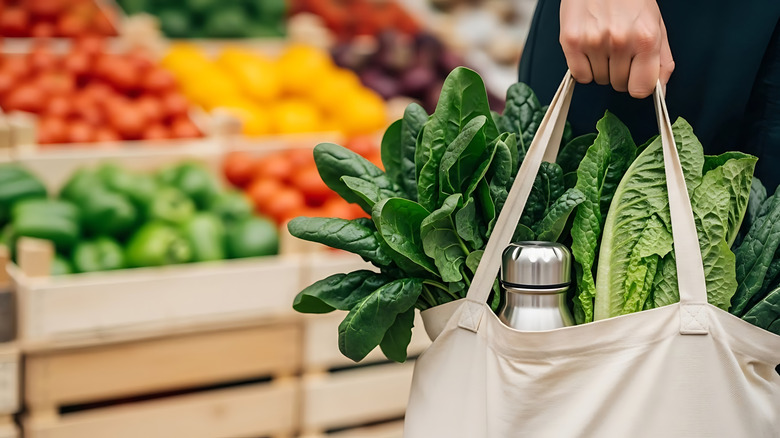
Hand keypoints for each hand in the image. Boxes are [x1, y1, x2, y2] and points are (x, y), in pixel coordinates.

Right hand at [559, 0, 673, 97]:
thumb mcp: (655, 25)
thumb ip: (662, 60)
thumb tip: (660, 90)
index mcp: (646, 38)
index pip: (642, 88)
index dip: (638, 85)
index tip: (635, 78)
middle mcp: (620, 41)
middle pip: (619, 85)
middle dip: (619, 73)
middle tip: (618, 50)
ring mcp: (594, 42)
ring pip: (599, 80)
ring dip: (600, 67)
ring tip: (603, 42)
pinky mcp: (571, 41)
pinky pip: (579, 75)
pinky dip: (583, 67)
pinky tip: (588, 48)